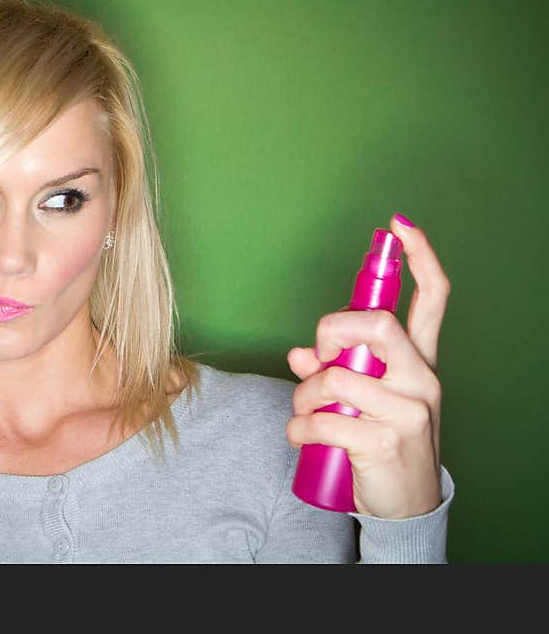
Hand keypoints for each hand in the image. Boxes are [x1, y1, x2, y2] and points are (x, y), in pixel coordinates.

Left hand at [285, 215, 450, 517]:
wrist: (406, 504)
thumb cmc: (383, 441)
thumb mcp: (367, 402)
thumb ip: (334, 370)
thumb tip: (300, 353)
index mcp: (419, 361)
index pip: (433, 299)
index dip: (420, 257)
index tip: (400, 226)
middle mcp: (421, 379)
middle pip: (377, 325)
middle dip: (332, 330)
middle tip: (319, 356)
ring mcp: (409, 411)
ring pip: (337, 378)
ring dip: (303, 396)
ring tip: (301, 412)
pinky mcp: (385, 442)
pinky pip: (324, 421)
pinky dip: (298, 428)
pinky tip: (299, 435)